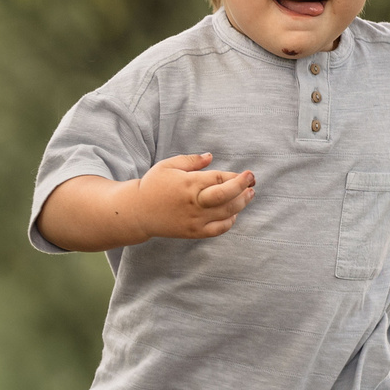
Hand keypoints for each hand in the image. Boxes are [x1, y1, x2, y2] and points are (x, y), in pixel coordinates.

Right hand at [34, 153, 255, 250]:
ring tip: (249, 195)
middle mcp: (194, 202)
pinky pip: (217, 229)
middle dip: (243, 188)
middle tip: (252, 182)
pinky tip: (233, 213)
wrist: (137, 212)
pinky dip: (229, 222)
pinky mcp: (193, 232)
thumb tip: (211, 157)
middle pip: (226, 196)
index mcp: (189, 183)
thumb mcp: (168, 166)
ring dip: (241, 204)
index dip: (237, 177)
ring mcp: (194, 219)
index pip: (220, 179)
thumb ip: (191, 161)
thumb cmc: (153, 185)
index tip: (248, 173)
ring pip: (226, 213)